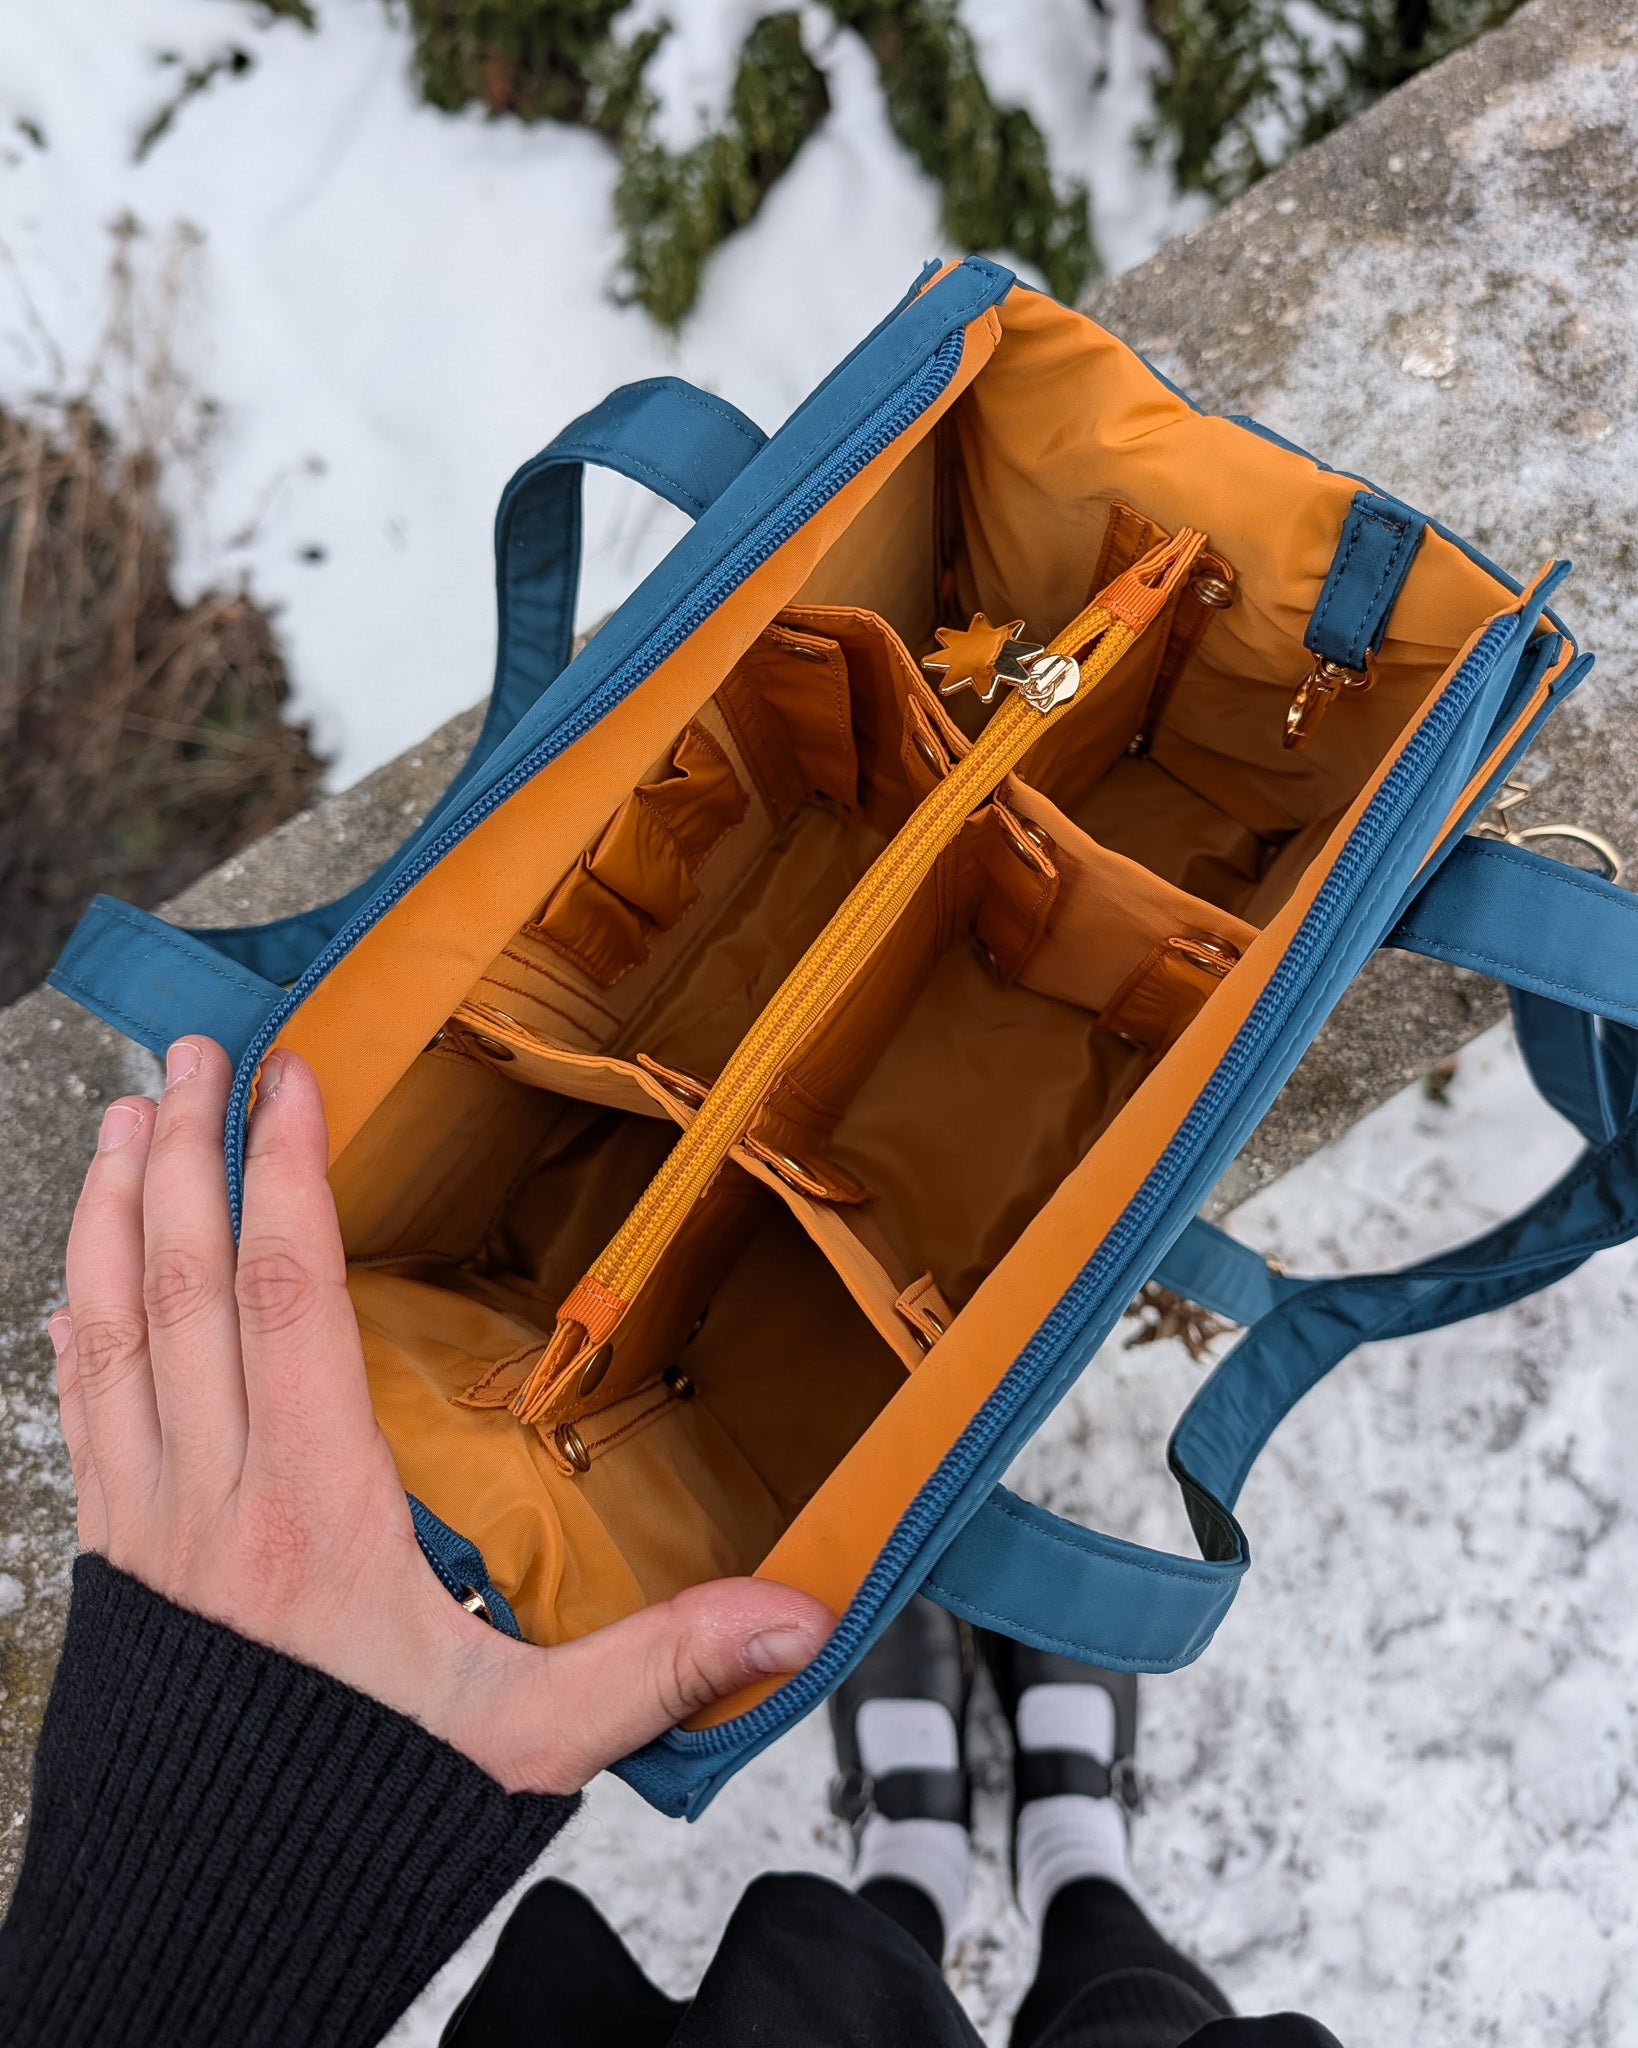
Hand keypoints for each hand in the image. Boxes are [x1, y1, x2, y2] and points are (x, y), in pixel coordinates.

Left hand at [51, 1037, 832, 1794]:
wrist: (212, 1920)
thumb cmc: (365, 1815)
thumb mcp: (533, 1739)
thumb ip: (660, 1661)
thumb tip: (799, 1615)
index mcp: (314, 1510)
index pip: (286, 1293)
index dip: (285, 1173)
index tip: (288, 1079)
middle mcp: (210, 1497)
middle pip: (180, 1283)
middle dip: (183, 1154)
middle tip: (192, 1053)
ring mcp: (146, 1526)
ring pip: (108, 1332)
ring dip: (109, 1214)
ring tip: (123, 1118)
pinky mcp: (115, 1561)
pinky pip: (81, 1410)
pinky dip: (77, 1323)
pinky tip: (80, 1278)